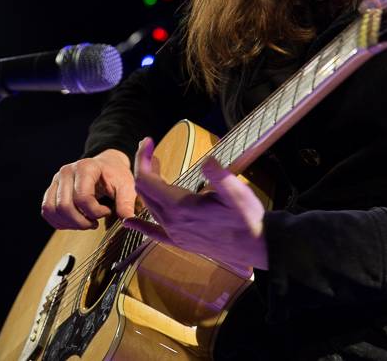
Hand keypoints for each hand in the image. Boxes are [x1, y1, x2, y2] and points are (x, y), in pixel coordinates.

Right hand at [41, 148, 135, 229]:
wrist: (106, 166)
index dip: (95, 212)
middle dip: (81, 222)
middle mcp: (67, 172)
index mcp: (85, 167)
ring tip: (85, 222)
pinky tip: (74, 221)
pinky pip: (47, 211)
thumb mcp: (127, 186)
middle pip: (64, 206)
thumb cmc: (115, 175)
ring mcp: (56, 180)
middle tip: (94, 223)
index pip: (82, 197)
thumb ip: (127, 203)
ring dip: (69, 223)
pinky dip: (59, 222)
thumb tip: (129, 222)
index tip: (107, 211)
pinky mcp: (52, 189)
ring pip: (52, 210)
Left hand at [123, 137, 268, 270]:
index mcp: (180, 207)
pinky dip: (140, 225)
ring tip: (155, 168)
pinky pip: (154, 233)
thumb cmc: (247, 217)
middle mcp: (171, 222)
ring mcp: (174, 234)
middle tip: (151, 150)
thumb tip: (208, 160)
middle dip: (144, 167)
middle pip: (144, 191)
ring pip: (149, 207)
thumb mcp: (237, 193)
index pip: (146, 180)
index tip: (148, 140)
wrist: (257, 246)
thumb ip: (220, 177)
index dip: (143, 158)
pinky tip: (129, 222)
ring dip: (147, 186)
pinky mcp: (180, 242)